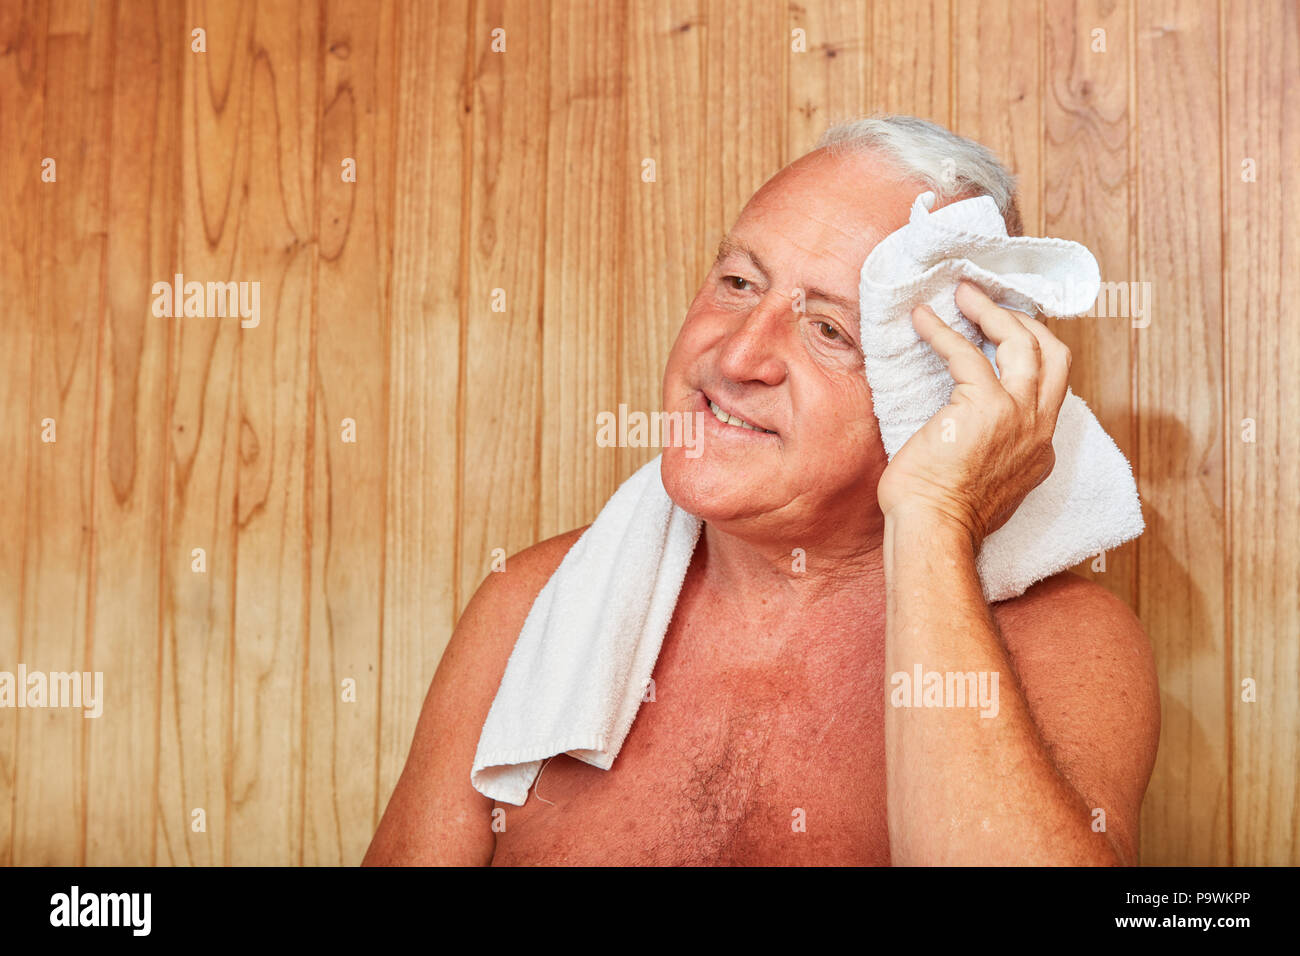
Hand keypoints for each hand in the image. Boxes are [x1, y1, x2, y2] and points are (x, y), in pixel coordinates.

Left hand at [876, 280, 1071, 549]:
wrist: (935, 529)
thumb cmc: (943, 512)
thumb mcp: (985, 478)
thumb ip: (993, 448)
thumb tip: (968, 423)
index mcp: (1041, 448)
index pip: (1051, 384)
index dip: (1032, 350)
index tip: (1006, 330)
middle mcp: (1039, 428)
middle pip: (1052, 353)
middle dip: (1023, 319)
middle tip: (987, 302)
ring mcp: (1019, 415)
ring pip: (1021, 342)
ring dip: (990, 311)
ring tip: (961, 294)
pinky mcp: (986, 406)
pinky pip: (968, 352)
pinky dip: (944, 330)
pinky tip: (923, 319)